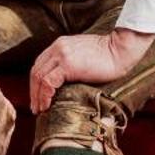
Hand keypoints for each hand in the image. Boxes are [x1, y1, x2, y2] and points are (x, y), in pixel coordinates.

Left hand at [27, 30, 153, 113]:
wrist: (121, 49)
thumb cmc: (109, 55)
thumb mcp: (84, 54)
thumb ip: (72, 62)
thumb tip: (67, 80)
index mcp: (60, 44)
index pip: (40, 64)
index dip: (37, 82)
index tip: (38, 96)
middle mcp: (57, 48)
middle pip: (36, 71)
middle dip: (34, 91)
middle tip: (36, 107)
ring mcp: (61, 55)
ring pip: (39, 78)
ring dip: (37, 96)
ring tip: (40, 110)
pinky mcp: (67, 64)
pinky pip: (49, 82)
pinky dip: (45, 95)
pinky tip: (46, 105)